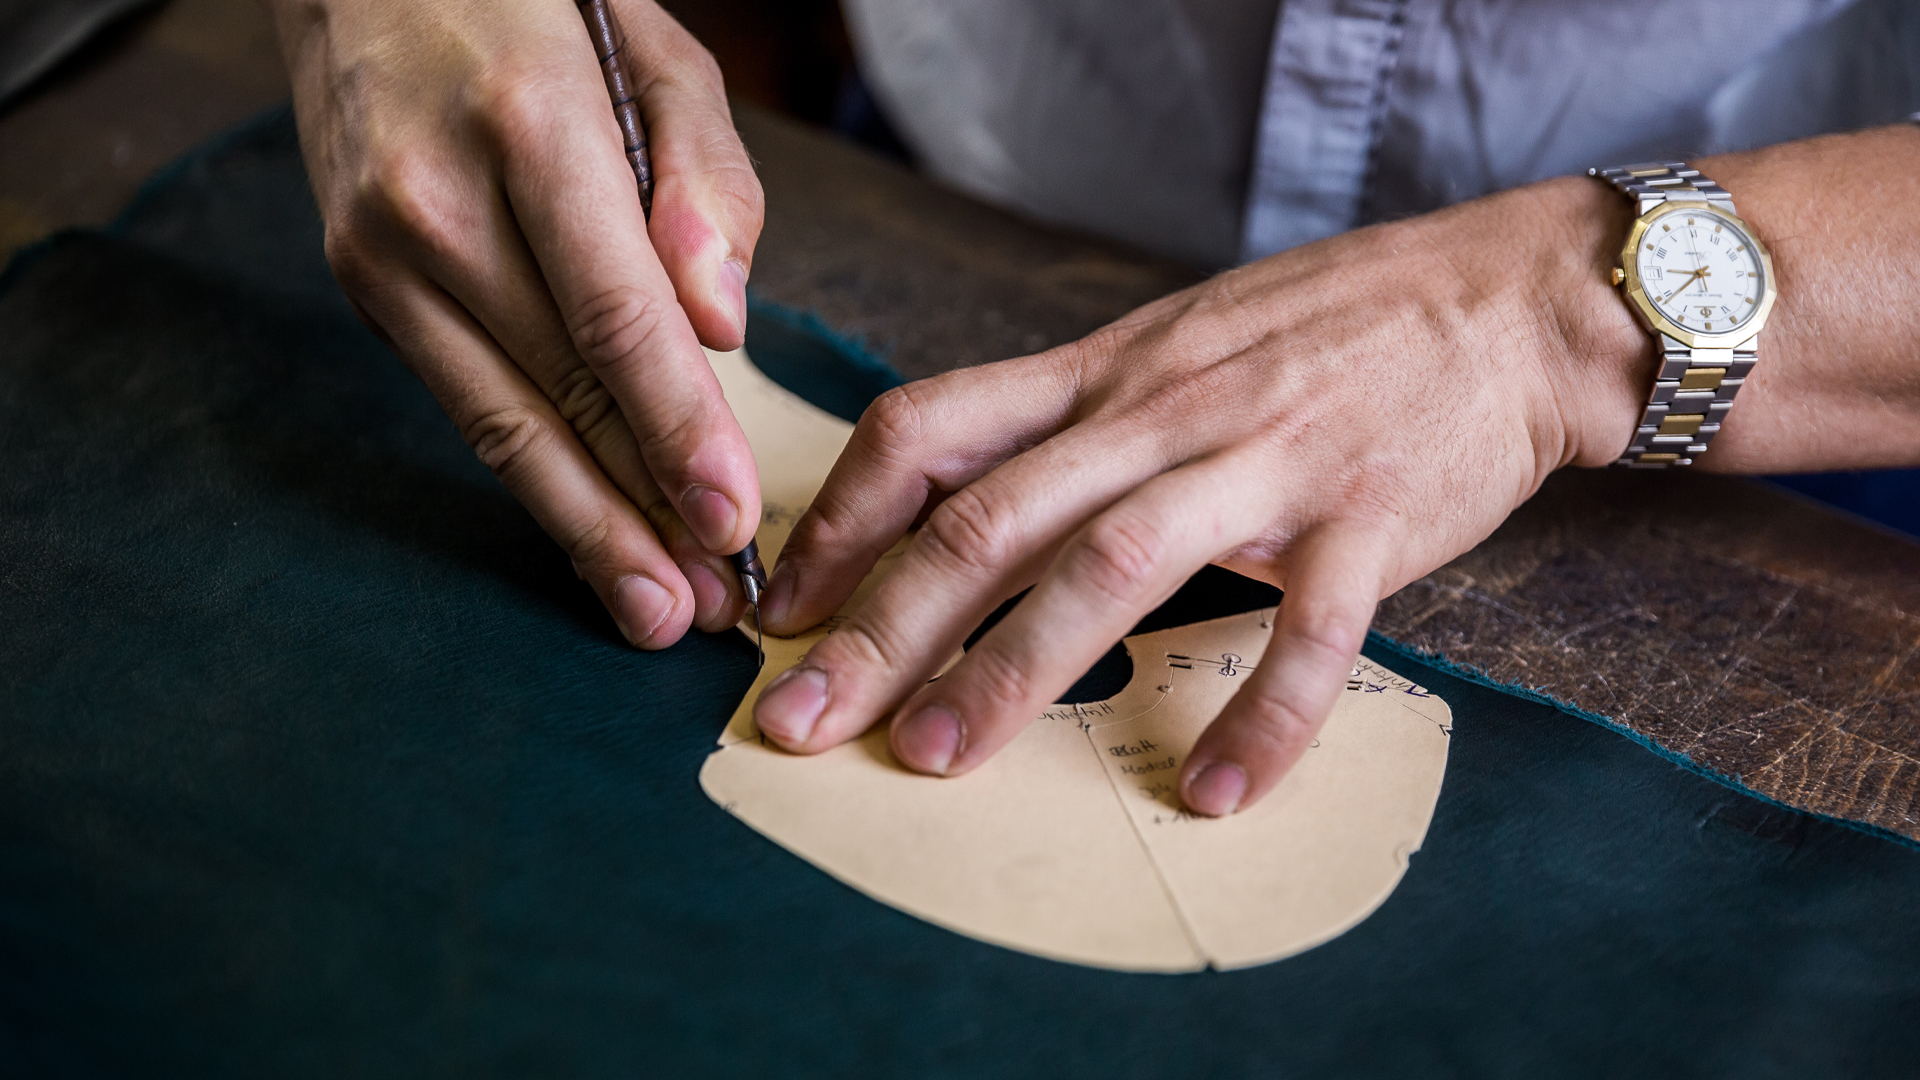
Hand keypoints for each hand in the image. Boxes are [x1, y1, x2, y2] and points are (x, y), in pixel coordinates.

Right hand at [266, 0, 763, 645]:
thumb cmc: (543, 10)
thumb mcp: (661, 54)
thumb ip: (710, 184)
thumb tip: (721, 326)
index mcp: (527, 130)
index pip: (615, 318)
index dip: (676, 431)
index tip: (733, 522)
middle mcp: (435, 205)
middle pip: (555, 394)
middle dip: (637, 515)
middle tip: (703, 610)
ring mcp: (380, 255)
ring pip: (498, 423)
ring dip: (581, 526)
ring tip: (652, 607)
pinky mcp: (363, 288)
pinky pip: (465, 400)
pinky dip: (533, 473)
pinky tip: (589, 527)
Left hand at [750, 177, 1650, 814]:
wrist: (1504, 301)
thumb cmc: (1324, 331)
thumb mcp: (1170, 344)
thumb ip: (1070, 417)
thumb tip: (957, 498)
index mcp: (1102, 371)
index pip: (930, 427)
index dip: (841, 519)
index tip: (784, 606)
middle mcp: (1162, 412)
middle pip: (991, 516)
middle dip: (881, 626)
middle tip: (799, 721)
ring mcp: (1265, 462)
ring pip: (1112, 565)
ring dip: (1012, 669)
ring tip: (935, 757)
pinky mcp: (1371, 518)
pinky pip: (1307, 630)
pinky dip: (1259, 715)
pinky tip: (1215, 791)